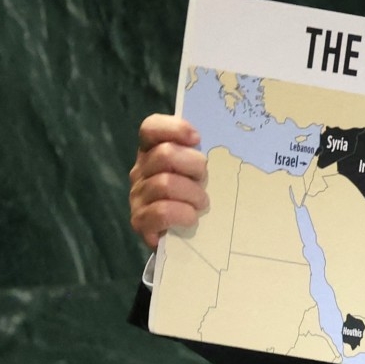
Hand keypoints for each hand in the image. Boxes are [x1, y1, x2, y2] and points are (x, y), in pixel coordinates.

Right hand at [128, 114, 208, 249]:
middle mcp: (141, 170)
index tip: (197, 139)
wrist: (182, 235)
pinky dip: (182, 214)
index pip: (151, 128)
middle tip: (204, 180)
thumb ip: (201, 153)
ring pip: (165, 183)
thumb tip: (227, 136)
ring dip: (192, 194)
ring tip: (202, 203)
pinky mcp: (140, 221)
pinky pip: (161, 212)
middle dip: (194, 166)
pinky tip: (192, 219)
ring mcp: (138, 196)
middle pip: (164, 154)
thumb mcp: (198, 170)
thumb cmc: (194, 194)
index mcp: (153, 151)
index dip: (173, 128)